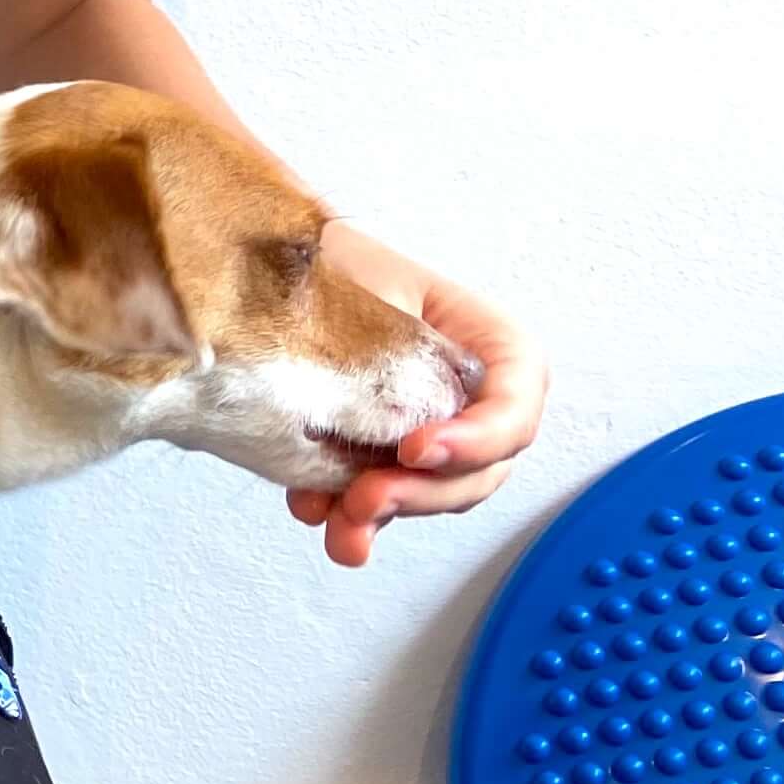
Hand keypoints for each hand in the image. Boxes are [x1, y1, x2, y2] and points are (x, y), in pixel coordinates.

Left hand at [290, 220, 547, 569]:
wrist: (267, 269)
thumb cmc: (331, 262)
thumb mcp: (372, 290)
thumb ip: (396, 352)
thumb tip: (404, 417)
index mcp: (486, 340)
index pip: (516, 401)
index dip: (479, 438)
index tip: (414, 449)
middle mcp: (470, 393)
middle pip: (483, 464)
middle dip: (425, 491)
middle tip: (366, 499)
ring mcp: (430, 430)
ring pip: (434, 493)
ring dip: (387, 513)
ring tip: (335, 521)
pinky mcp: (382, 457)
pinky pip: (385, 500)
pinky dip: (353, 518)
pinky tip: (314, 512)